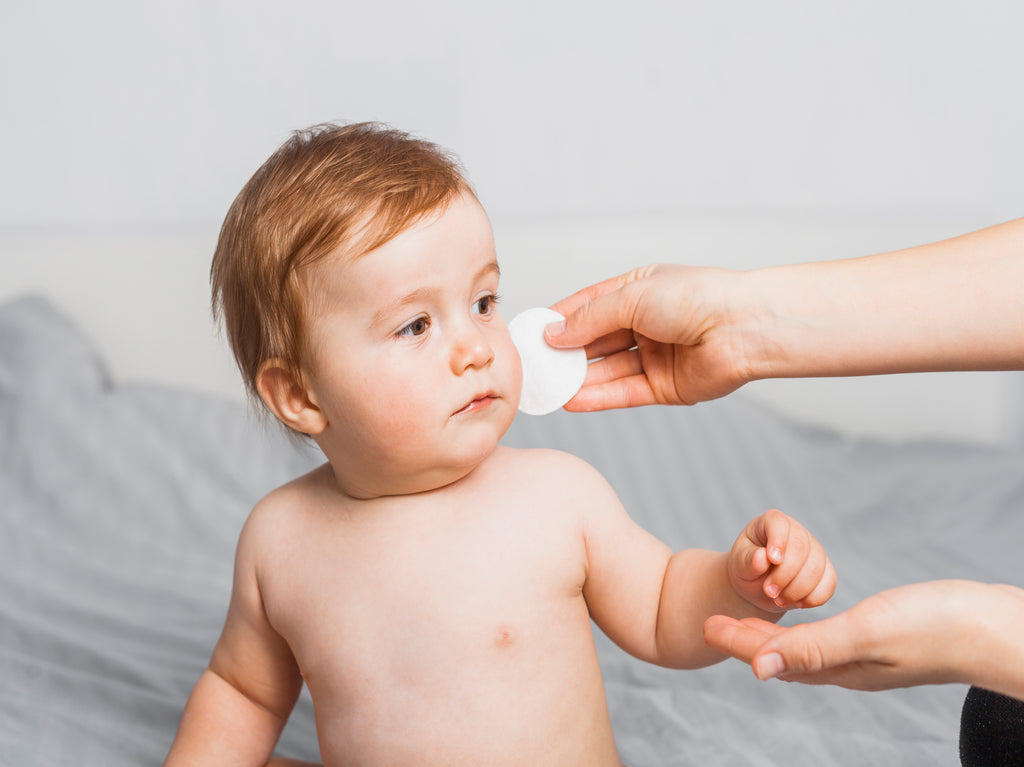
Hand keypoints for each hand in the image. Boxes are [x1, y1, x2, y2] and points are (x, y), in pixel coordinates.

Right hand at [546, 264, 761, 409]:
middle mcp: (646, 323)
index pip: (589, 305)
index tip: (532, 333)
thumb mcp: (631, 297)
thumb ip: (589, 318)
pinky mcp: (665, 386)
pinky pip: (624, 392)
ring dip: (578, 379)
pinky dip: (598, 397)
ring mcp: (655, 355)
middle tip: (534, 366)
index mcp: (639, 290)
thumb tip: (554, 334)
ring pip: (607, 369)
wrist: (744, 327)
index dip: (560, 319)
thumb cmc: (696, 297)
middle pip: (595, 340)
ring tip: (547, 387)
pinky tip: (572, 401)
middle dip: (565, 353)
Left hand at [702, 580, 1023, 698]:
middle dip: (747, 638)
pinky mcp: (887, 641)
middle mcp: (850, 666)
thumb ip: (814, 649)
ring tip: (748, 622)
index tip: (706, 623)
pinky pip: (831, 641)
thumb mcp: (869, 634)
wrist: (996, 630)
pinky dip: (807, 631)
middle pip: (784, 654)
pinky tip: (809, 622)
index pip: (775, 655)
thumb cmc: (938, 628)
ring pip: (806, 649)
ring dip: (773, 635)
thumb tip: (758, 668)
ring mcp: (870, 657)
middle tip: (714, 620)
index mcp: (841, 666)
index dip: (739, 640)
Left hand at [728, 509, 835, 613]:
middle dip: (784, 575)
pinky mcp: (826, 570)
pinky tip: (797, 603)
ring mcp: (815, 550)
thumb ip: (748, 560)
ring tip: (778, 600)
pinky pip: (829, 584)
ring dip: (797, 590)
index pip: (779, 523)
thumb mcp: (739, 564)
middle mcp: (797, 531)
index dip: (778, 541)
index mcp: (771, 522)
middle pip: (801, 548)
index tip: (773, 560)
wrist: (758, 588)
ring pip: (816, 568)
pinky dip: (814, 598)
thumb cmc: (747, 569)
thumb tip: (762, 557)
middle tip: (769, 591)